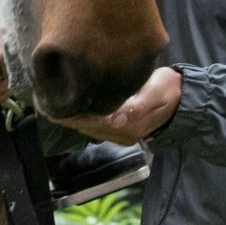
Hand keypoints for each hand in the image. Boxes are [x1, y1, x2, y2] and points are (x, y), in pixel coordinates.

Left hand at [58, 66, 182, 144]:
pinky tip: (67, 105)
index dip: (69, 113)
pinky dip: (78, 115)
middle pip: (84, 126)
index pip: (90, 122)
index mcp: (127, 127)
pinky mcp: (118, 128)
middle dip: (64, 115)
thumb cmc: (169, 90)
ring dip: (68, 116)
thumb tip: (116, 118)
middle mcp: (120, 134)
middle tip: (41, 100)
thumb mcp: (156, 93)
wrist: (183, 98)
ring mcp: (118, 133)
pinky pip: (91, 124)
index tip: (50, 103)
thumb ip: (137, 106)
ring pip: (86, 127)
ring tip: (48, 102)